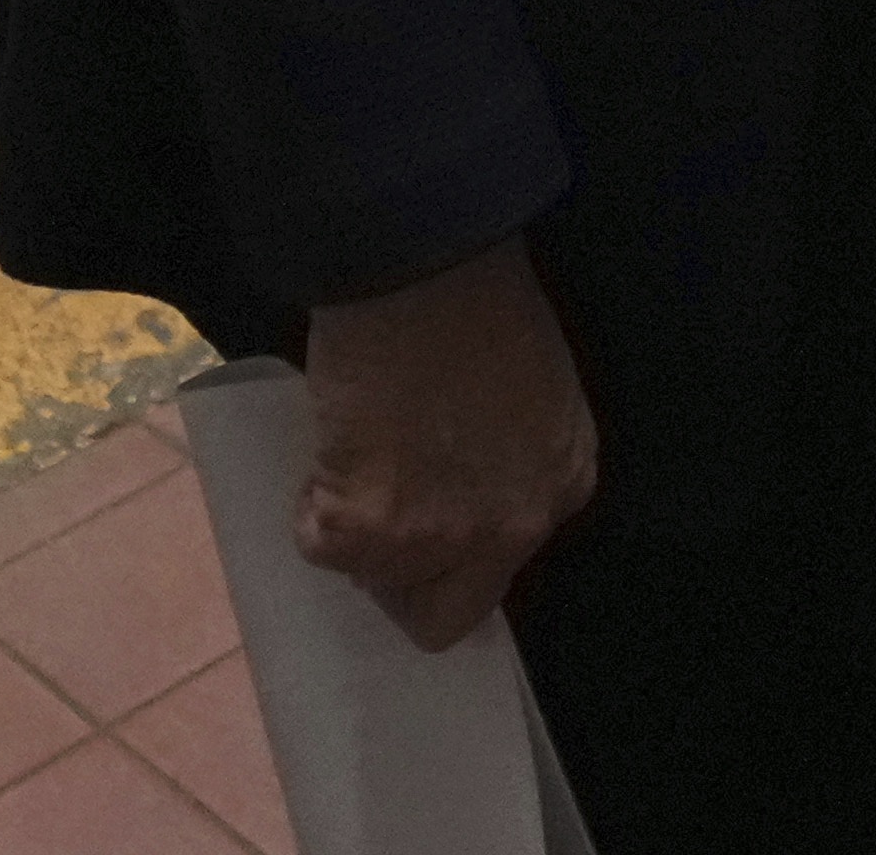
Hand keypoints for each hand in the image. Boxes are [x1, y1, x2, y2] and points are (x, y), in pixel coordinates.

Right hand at [296, 236, 594, 652]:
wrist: (426, 262)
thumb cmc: (480, 304)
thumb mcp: (534, 393)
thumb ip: (510, 462)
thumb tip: (458, 498)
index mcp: (562, 487)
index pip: (500, 574)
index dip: (454, 550)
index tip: (424, 517)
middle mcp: (513, 528)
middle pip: (443, 614)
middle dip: (403, 574)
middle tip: (377, 506)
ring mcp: (440, 538)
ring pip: (372, 579)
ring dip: (354, 530)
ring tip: (358, 451)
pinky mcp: (368, 530)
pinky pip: (319, 546)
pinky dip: (313, 505)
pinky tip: (335, 441)